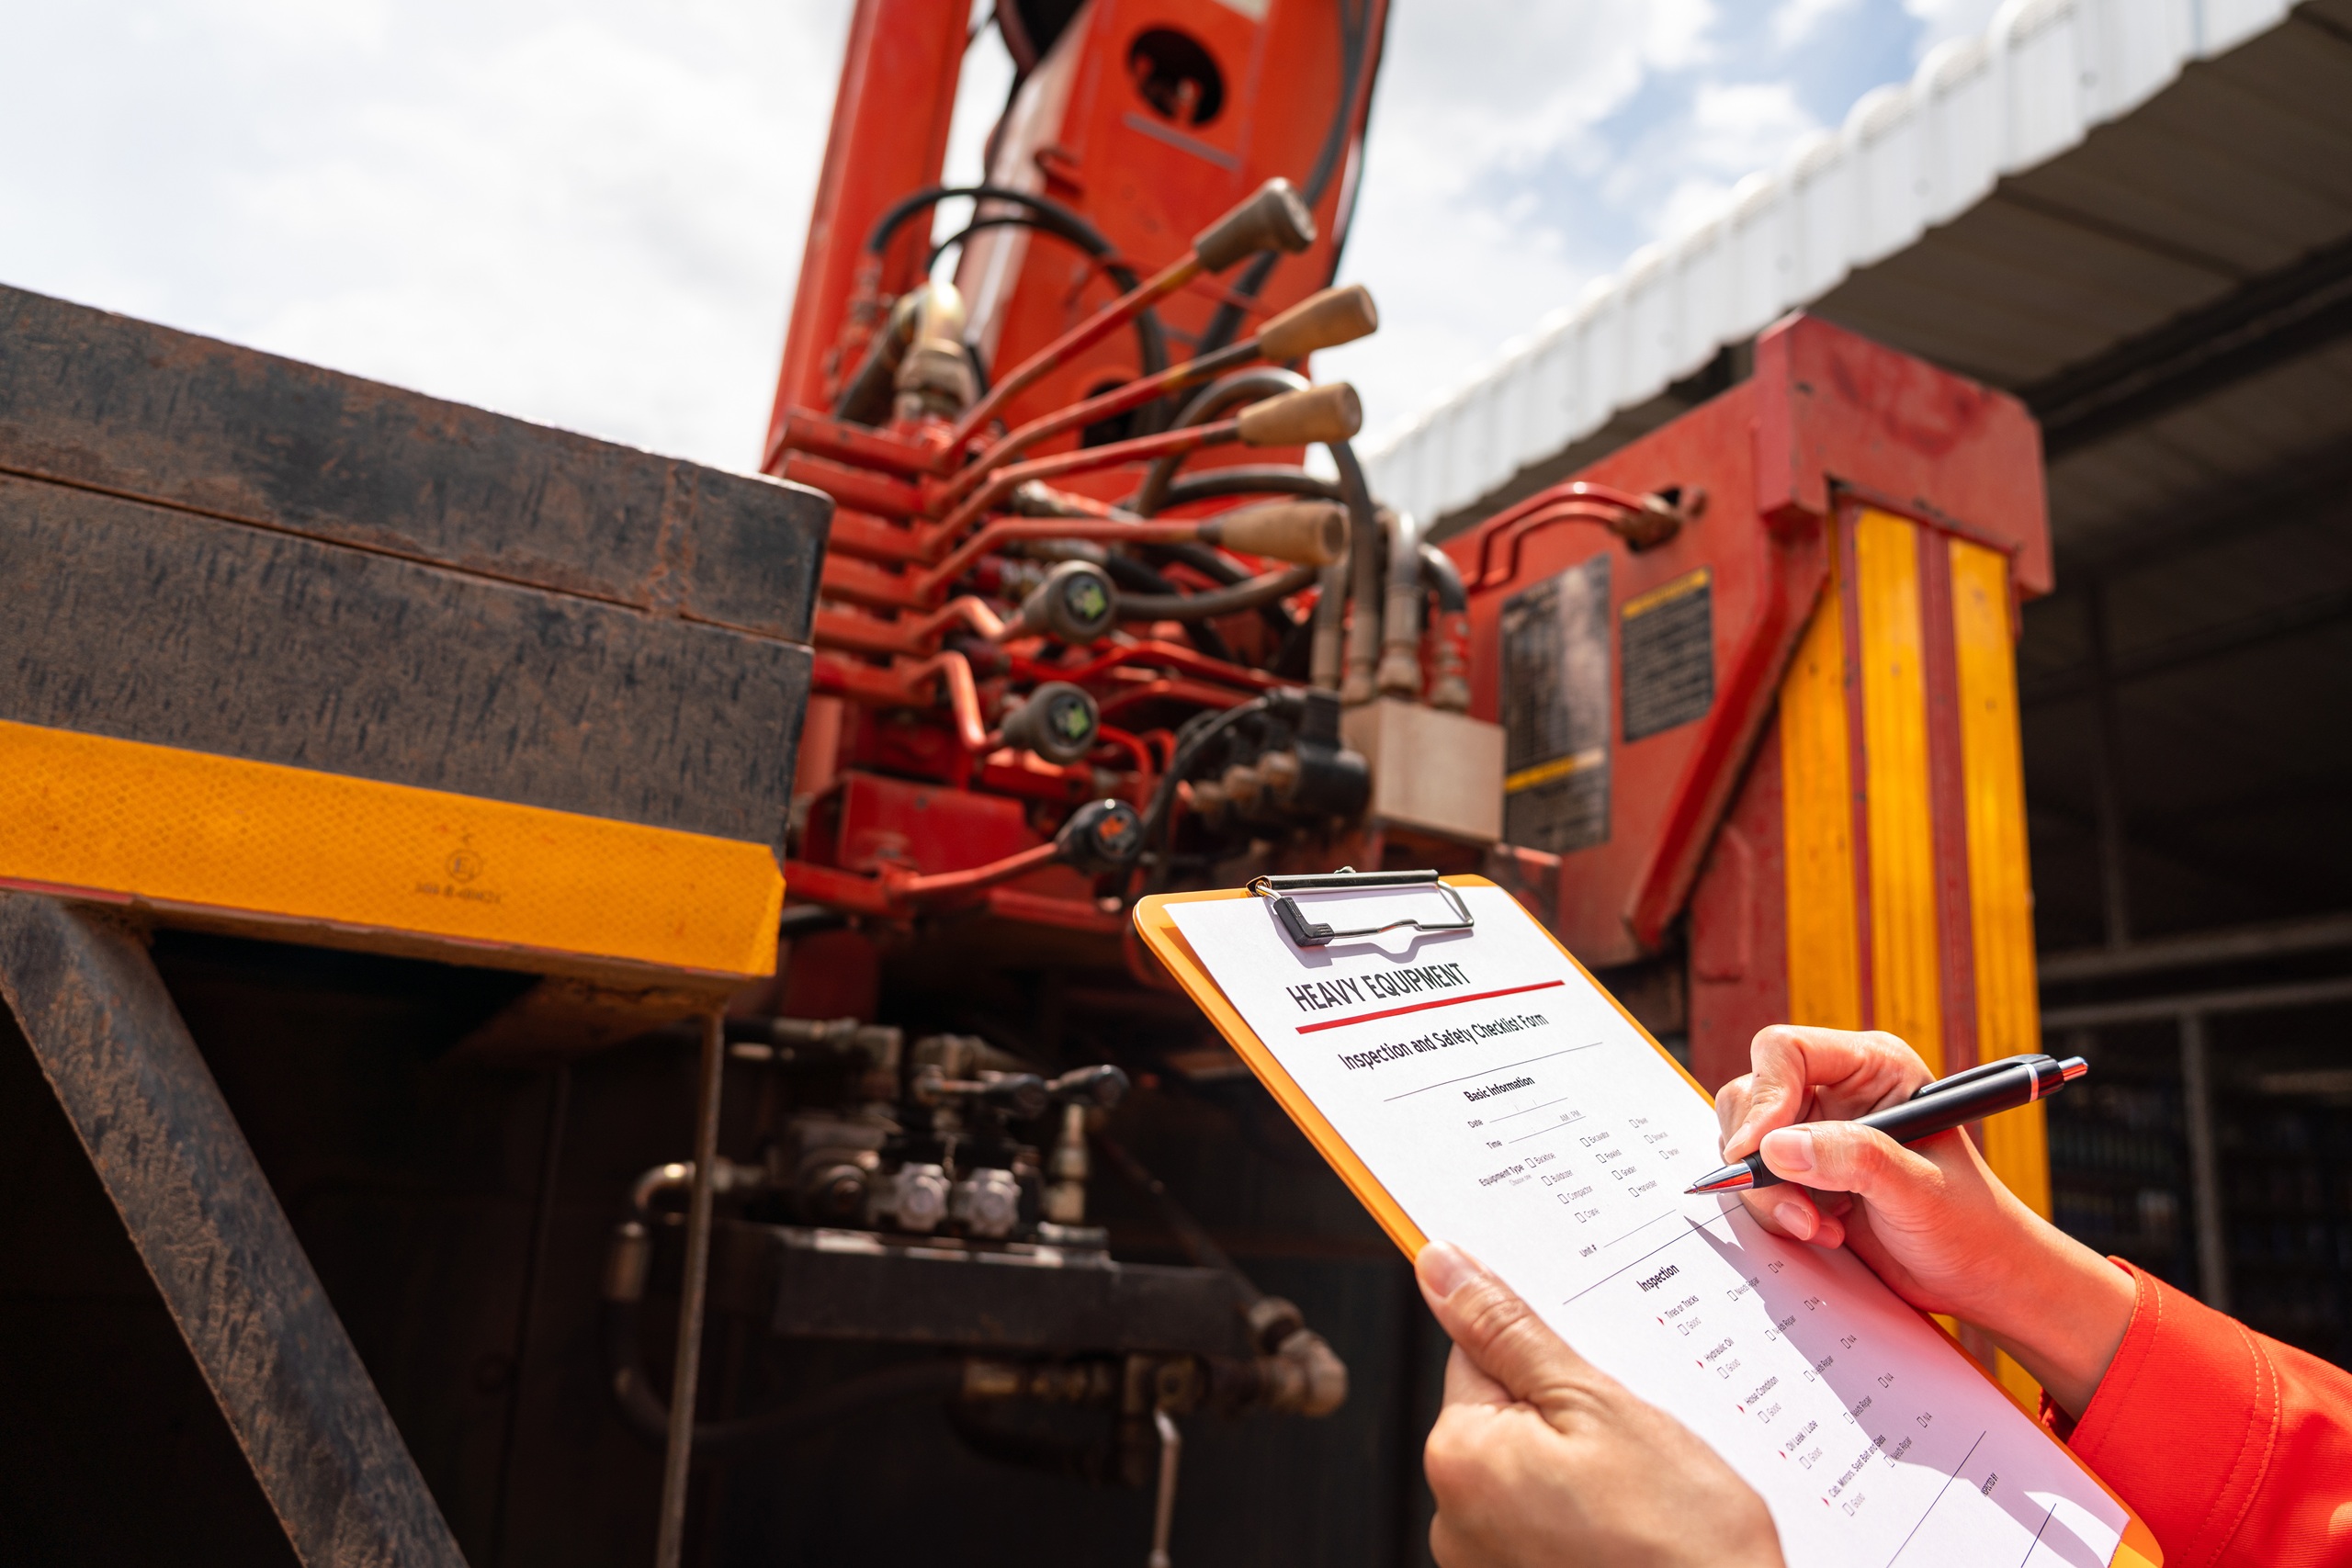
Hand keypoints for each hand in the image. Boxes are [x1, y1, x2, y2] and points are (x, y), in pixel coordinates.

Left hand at [1415, 1240, 1783, 1567]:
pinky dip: (1579, 1516)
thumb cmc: (1681, 1540)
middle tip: (1631, 1435)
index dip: (1540, 1347)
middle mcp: (1451, 1519)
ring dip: (1574, 1467)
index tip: (1587, 1356)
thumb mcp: (1600, 1406)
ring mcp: (1481, 1566)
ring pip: (1525, 1473)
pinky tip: (1630, 1524)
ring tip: (1640, 1490)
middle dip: (1562, 1411)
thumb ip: (1510, 1332)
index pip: (1476, 1354)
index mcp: (1459, 1456)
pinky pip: (1538, 1524)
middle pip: (1500, 1418)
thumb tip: (1440, 1265)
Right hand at [1714, 1025, 2132, 1414]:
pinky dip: (1775, 1210)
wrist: (1976, 1276)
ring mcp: (1815, 1132)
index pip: (1786, 1052)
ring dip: (1769, 1192)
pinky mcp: (1802, 1172)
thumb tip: (1775, 1148)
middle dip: (1761, 1157)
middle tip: (1795, 1206)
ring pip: (1744, 1141)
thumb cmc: (1969, 1224)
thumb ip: (1853, 1160)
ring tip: (1819, 1224)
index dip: (1766, 1095)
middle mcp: (1836, 1090)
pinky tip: (1822, 1229)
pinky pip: (1754, 1180)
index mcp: (1873, 1066)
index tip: (1760, 1150)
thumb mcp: (1918, 1189)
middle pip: (1751, 1095)